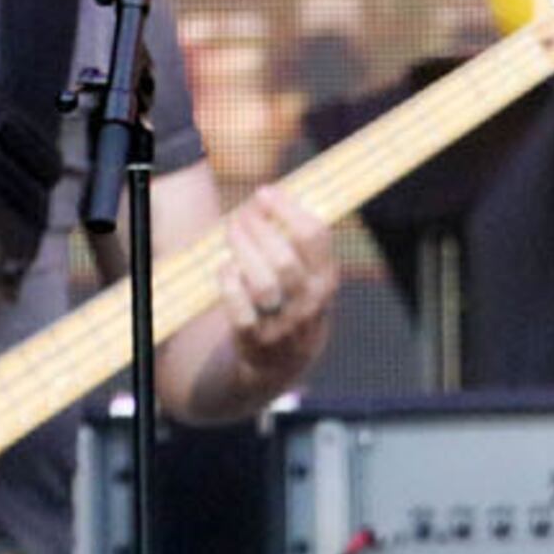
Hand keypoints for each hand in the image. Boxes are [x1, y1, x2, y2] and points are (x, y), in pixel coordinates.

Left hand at [214, 184, 337, 359]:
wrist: (284, 361)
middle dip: (259, 228)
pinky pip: (240, 308)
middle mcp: (310, 302)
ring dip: (243, 250)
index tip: (265, 192)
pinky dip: (230, 284)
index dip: (287, 209)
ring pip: (262, 282)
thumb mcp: (312, 276)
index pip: (314, 237)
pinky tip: (226, 267)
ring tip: (232, 231)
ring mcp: (283, 323)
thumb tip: (273, 197)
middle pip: (285, 258)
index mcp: (327, 279)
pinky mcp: (256, 338)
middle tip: (242, 212)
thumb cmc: (293, 302)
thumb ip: (301, 244)